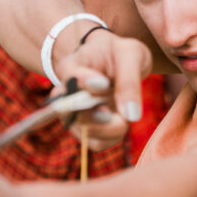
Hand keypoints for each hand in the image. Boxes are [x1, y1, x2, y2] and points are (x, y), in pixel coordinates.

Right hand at [53, 31, 152, 150]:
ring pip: (85, 133)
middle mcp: (65, 93)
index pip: (71, 78)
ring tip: (125, 112)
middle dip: (97, 118)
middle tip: (118, 117)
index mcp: (72, 66)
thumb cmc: (120, 53)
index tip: (103, 84)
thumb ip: (129, 80)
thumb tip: (131, 116)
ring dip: (111, 128)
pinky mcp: (84, 129)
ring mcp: (72, 114)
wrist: (114, 61)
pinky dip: (114, 136)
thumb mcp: (130, 54)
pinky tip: (121, 120)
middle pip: (70, 113)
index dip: (85, 83)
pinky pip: (97, 143)